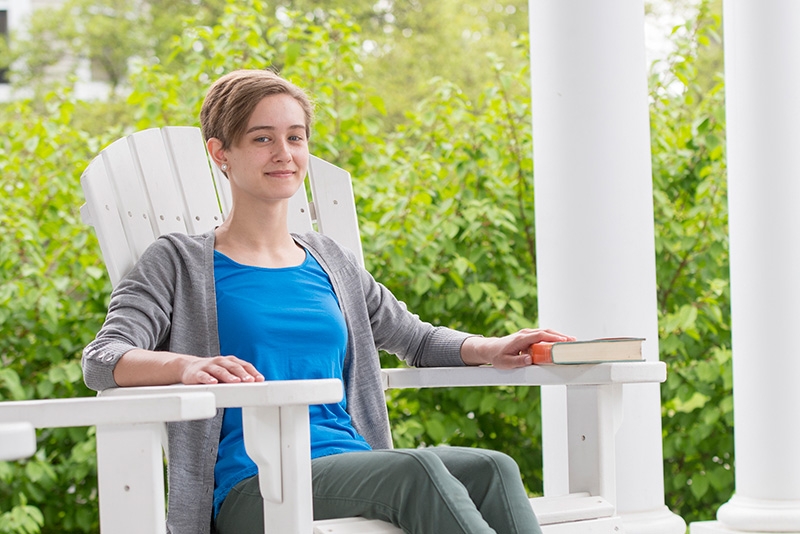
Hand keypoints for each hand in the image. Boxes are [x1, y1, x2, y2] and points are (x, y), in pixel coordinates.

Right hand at [180, 355, 264, 384]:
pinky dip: (209, 379)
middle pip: (234, 367)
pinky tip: (214, 382)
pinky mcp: (197, 373)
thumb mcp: (227, 372)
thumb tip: (255, 385)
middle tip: (250, 381)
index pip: (244, 365)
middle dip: (242, 374)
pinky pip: (203, 376)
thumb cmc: (212, 372)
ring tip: (235, 381)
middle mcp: (220, 361)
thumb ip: (239, 377)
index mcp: (230, 361)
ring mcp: (209, 366)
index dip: (253, 372)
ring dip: (228, 376)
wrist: (189, 367)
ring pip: (220, 371)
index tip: (260, 380)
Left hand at [461, 329, 575, 368]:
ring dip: (557, 336)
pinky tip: (560, 343)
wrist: (489, 349)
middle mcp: (525, 334)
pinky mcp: (528, 337)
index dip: (552, 337)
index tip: (563, 341)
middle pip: (546, 332)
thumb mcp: (505, 362)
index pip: (539, 335)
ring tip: (570, 342)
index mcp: (520, 338)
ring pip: (545, 332)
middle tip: (572, 341)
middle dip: (560, 335)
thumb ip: (517, 362)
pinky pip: (542, 335)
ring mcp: (527, 334)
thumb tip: (529, 360)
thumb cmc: (497, 356)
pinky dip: (552, 337)